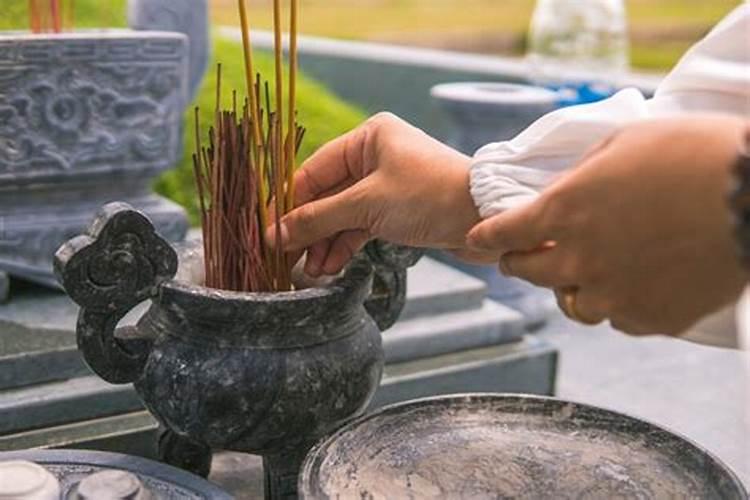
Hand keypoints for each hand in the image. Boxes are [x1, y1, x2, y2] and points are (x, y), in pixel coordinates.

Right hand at [268, 113, 482, 276]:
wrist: (485, 217)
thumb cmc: (429, 196)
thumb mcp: (367, 205)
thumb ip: (319, 219)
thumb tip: (276, 235)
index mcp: (368, 137)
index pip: (313, 171)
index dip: (288, 203)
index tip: (267, 231)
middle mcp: (375, 156)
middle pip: (326, 195)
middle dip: (308, 229)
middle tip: (285, 257)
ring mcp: (386, 184)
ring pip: (342, 214)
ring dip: (325, 242)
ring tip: (309, 271)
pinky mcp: (397, 209)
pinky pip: (361, 226)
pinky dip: (345, 245)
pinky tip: (329, 266)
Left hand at [467, 115, 747, 335]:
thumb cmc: (692, 153)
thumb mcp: (622, 144)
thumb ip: (581, 175)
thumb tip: (565, 193)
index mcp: (563, 212)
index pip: (503, 233)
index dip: (485, 237)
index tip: (475, 240)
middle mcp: (579, 260)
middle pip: (528, 275)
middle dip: (518, 264)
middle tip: (521, 259)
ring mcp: (615, 295)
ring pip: (574, 306)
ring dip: (571, 289)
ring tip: (585, 275)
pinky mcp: (652, 318)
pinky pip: (619, 320)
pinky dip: (618, 304)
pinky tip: (631, 287)